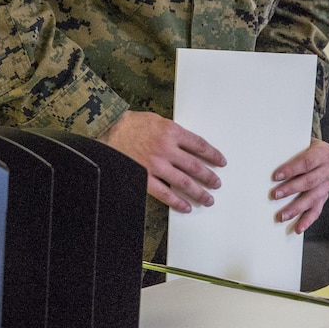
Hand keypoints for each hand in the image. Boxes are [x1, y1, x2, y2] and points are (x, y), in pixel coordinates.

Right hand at [101, 110, 226, 212]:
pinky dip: (177, 202)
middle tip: (217, 183)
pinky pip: (164, 193)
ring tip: (208, 198)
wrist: (108, 130)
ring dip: (198, 192)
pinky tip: (186, 206)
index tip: (220, 161)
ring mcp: (155, 165)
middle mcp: (166, 148)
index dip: (212, 155)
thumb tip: (189, 146)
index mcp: (171, 131)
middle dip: (209, 176)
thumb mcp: (157, 120)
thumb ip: (174, 133)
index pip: (199, 145)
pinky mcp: (144, 177)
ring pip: (183, 182)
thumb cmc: (131, 124)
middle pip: (195, 166)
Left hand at [270, 138, 328, 233]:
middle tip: (274, 195)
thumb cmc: (300, 146)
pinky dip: (307, 220)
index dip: (292, 169)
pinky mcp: (324, 197)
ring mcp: (328, 184)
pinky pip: (316, 210)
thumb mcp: (297, 143)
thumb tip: (264, 156)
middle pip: (310, 181)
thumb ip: (288, 148)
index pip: (308, 161)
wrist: (314, 152)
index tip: (276, 176)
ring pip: (313, 198)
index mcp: (325, 151)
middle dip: (291, 189)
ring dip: (296, 208)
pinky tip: (298, 228)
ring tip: (281, 215)